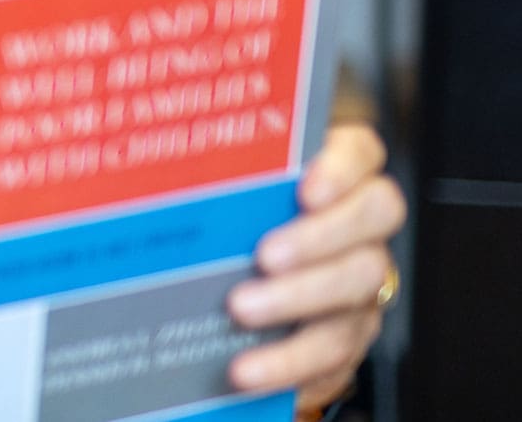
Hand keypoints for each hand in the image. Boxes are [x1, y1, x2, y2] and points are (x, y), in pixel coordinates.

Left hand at [226, 123, 407, 414]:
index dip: (342, 167)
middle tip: (265, 255)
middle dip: (319, 236)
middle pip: (374, 218)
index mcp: (333, 177)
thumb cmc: (228, 229)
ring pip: (356, 286)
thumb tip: (147, 156)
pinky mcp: (348, 337)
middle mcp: (359, 227)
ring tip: (240, 310)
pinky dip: (286, 362)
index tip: (305, 189)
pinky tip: (247, 368)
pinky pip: (332, 353)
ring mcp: (361, 283)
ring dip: (296, 300)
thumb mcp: (221, 195)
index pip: (360, 153)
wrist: (239, 301)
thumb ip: (208, 172)